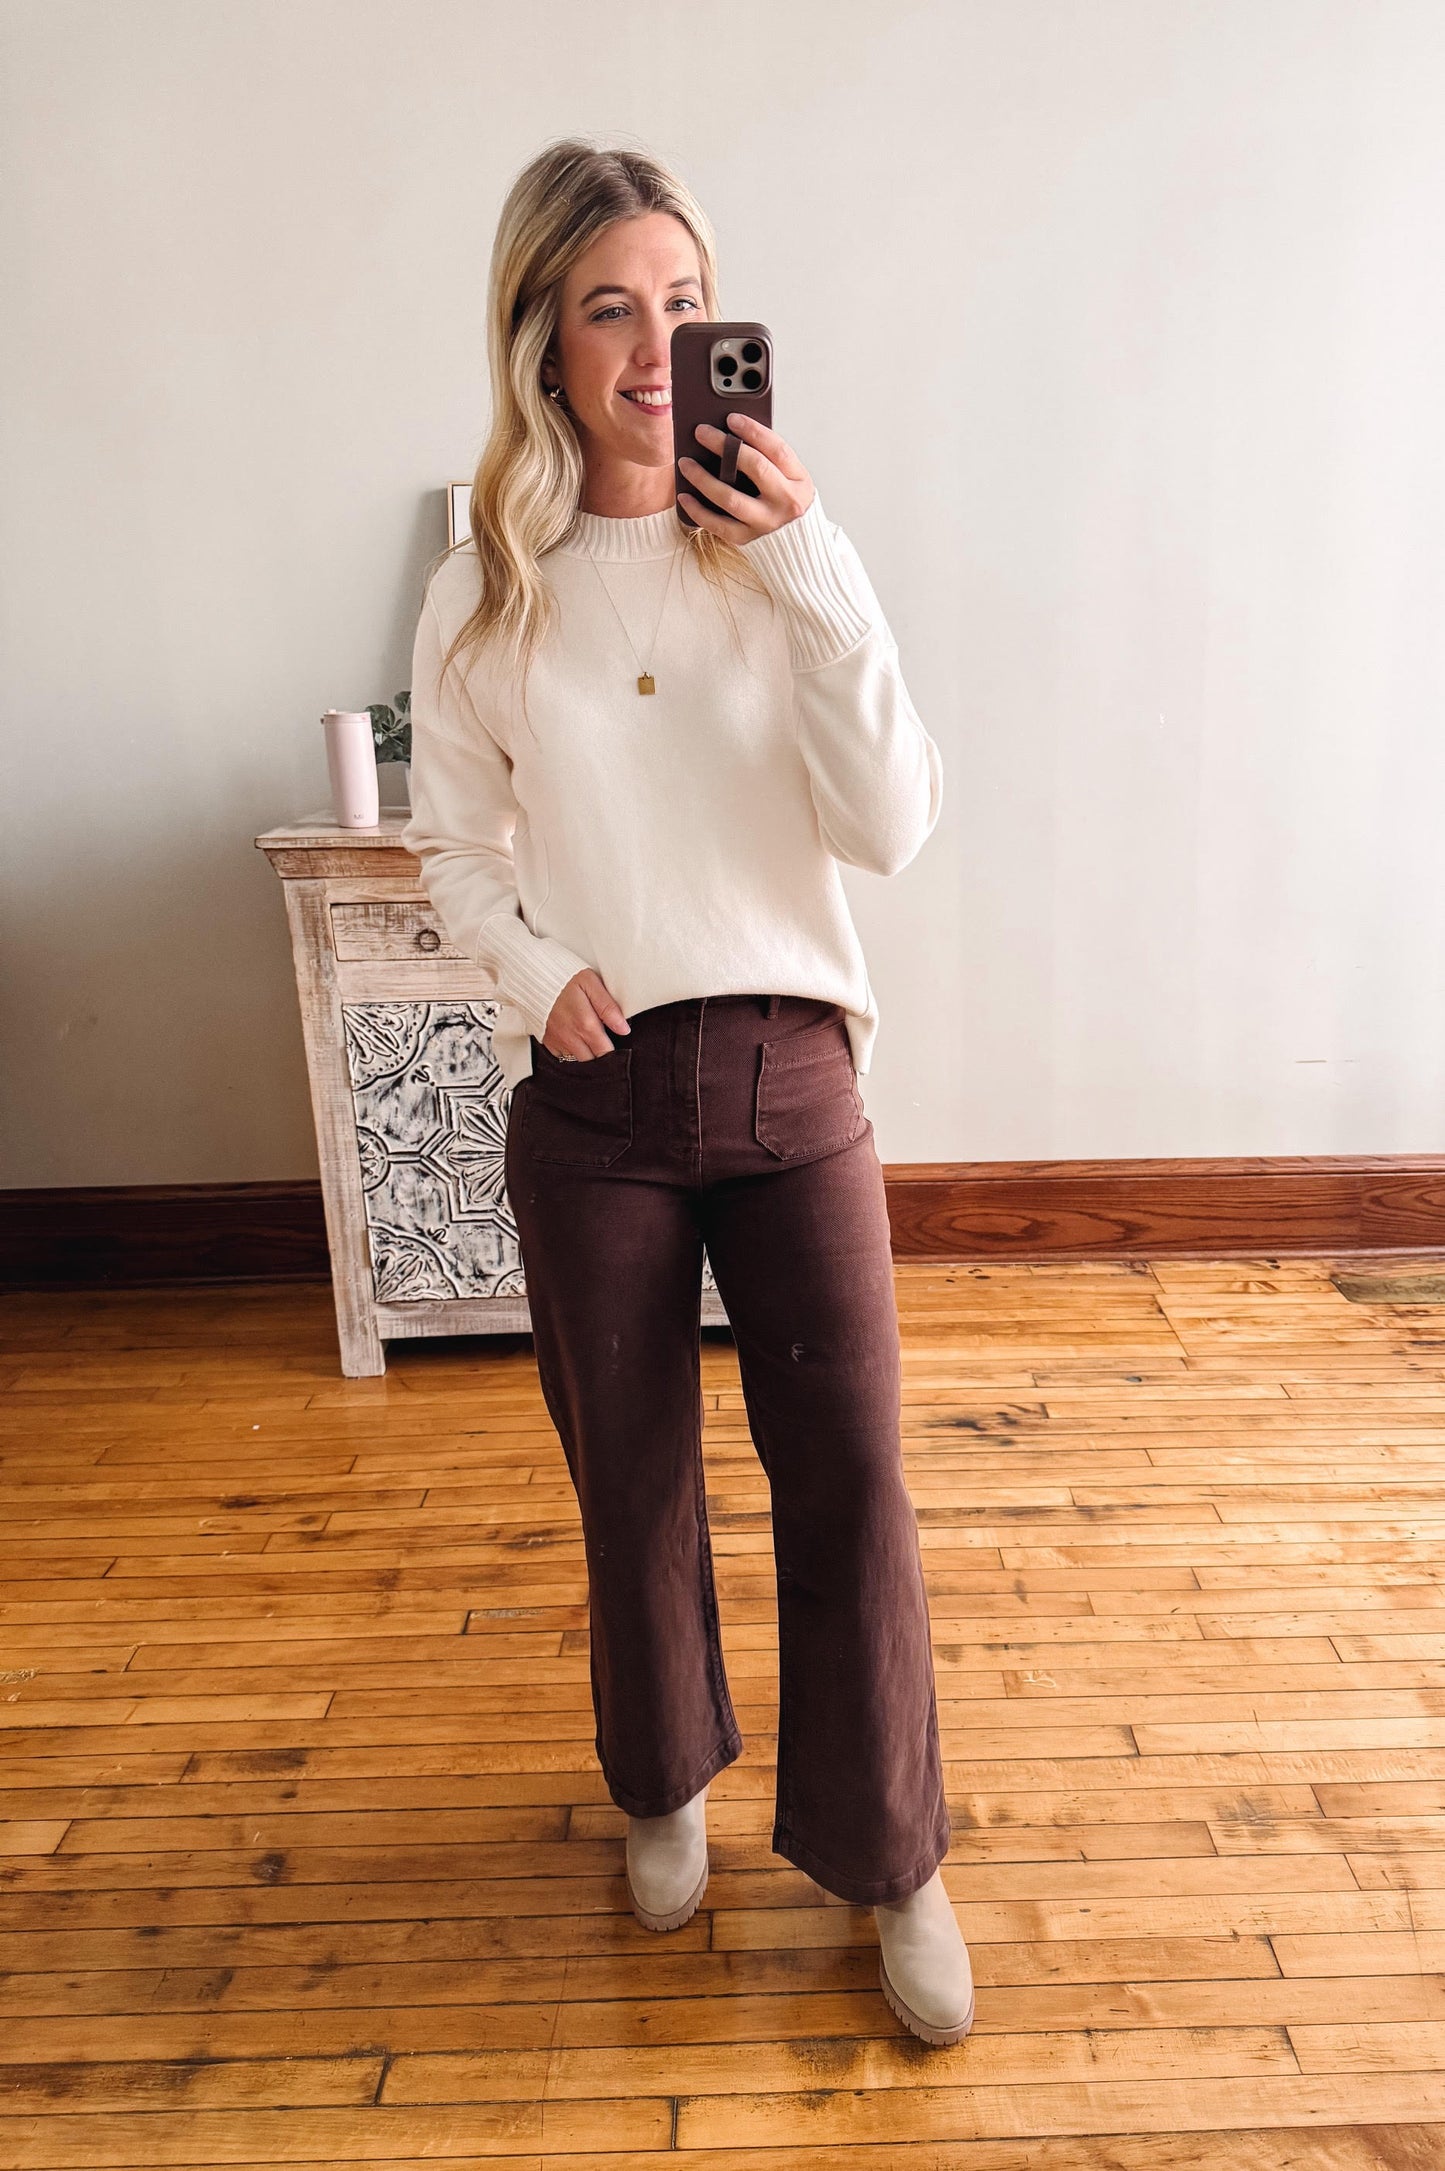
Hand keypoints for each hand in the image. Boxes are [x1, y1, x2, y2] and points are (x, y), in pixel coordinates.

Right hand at [542, 969, 630, 1059]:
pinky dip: (570, 1050)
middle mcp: (571, 1038)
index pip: (606, 1053)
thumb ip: (608, 1008)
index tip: (616, 1043)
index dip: (614, 1052)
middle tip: (602, 1039)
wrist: (534, 978)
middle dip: (600, 1054)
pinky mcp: (548, 1042)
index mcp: (586, 1025)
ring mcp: (558, 1042)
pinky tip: (573, 1036)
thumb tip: (624, 1029)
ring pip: (578, 1060)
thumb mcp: (591, 984)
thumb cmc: (564, 979)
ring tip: (587, 1036)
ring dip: (586, 1053)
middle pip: (593, 1061)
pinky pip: (563, 1056)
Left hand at [677, 412, 814, 542]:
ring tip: (685, 463)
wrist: (796, 544)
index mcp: (798, 481)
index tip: (731, 418)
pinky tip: (684, 496)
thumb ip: (769, 459)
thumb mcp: (791, 479)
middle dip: (725, 446)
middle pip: (755, 468)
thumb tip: (732, 434)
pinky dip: (698, 510)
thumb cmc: (786, 502)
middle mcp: (785, 502)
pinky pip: (718, 525)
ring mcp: (766, 523)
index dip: (753, 431)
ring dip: (704, 478)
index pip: (777, 450)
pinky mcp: (747, 539)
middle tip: (701, 432)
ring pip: (731, 498)